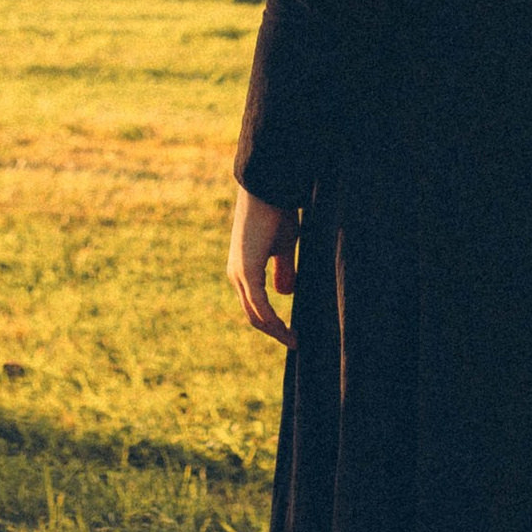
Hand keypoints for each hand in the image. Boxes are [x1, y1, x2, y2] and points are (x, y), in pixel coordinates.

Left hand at [227, 187, 295, 344]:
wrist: (267, 189)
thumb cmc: (277, 213)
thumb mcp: (284, 246)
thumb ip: (284, 270)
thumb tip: (285, 293)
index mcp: (243, 270)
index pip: (255, 307)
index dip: (273, 323)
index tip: (293, 334)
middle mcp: (236, 276)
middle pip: (253, 316)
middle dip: (274, 332)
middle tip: (295, 342)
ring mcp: (239, 275)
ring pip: (255, 315)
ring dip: (276, 330)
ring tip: (295, 341)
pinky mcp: (247, 271)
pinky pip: (260, 306)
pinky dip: (274, 322)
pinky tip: (288, 332)